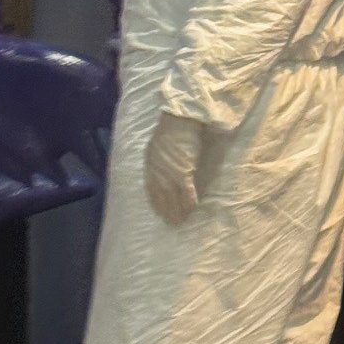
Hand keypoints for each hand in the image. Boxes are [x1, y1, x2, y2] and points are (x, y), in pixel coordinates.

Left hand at [145, 111, 206, 225]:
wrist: (178, 120)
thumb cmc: (169, 129)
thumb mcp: (155, 146)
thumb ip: (157, 160)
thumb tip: (161, 169)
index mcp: (150, 165)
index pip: (151, 189)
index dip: (156, 202)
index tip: (159, 212)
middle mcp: (157, 172)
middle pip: (161, 196)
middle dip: (167, 211)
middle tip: (172, 223)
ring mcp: (169, 173)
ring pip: (173, 198)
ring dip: (178, 211)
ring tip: (182, 221)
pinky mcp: (183, 172)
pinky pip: (186, 191)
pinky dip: (189, 201)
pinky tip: (193, 209)